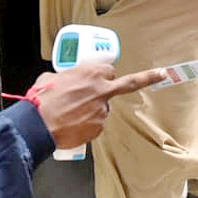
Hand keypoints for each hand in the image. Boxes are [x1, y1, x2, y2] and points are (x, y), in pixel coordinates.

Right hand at [33, 64, 165, 149]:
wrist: (37, 124)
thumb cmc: (42, 99)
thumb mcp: (52, 78)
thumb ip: (66, 77)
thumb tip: (64, 81)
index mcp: (91, 73)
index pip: (109, 70)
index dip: (104, 75)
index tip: (105, 77)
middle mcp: (101, 89)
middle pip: (126, 84)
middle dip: (145, 78)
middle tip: (160, 73)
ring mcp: (102, 110)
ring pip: (104, 108)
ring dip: (94, 110)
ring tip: (73, 115)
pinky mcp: (98, 127)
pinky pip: (97, 124)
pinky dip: (89, 125)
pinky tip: (74, 125)